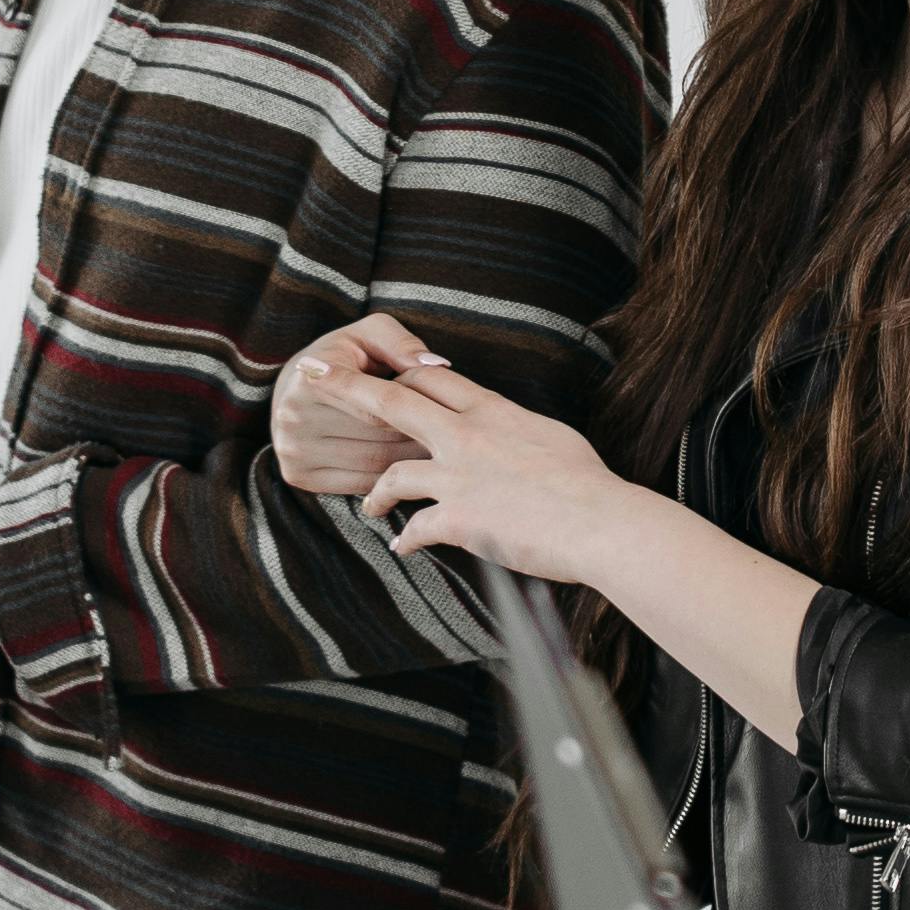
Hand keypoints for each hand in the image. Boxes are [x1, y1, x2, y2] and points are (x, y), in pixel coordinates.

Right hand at [271, 311, 436, 495]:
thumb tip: (437, 366)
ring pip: (371, 466)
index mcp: (311, 380)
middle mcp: (293, 417)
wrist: (295, 385)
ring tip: (438, 454)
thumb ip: (402, 343)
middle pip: (377, 440)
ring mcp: (293, 450)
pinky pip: (358, 485)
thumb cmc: (343, 356)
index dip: (418, 413)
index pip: (379, 408)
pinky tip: (409, 470)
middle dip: (418, 440)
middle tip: (452, 440)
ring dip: (410, 464)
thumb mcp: (369, 334)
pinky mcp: (297, 475)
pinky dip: (388, 481)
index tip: (446, 415)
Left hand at [369, 355, 623, 587]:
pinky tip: (403, 548)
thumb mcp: (550, 438)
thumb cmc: (588, 483)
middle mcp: (467, 436)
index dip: (395, 368)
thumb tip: (512, 434)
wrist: (600, 521)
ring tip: (369, 505)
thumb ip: (516, 432)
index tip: (368, 362)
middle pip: (393, 402)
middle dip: (346, 387)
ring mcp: (459, 476)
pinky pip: (415, 529)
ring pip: (393, 474)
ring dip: (376, 492)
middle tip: (310, 376)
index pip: (431, 379)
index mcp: (492, 411)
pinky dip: (406, 540)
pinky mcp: (458, 519)